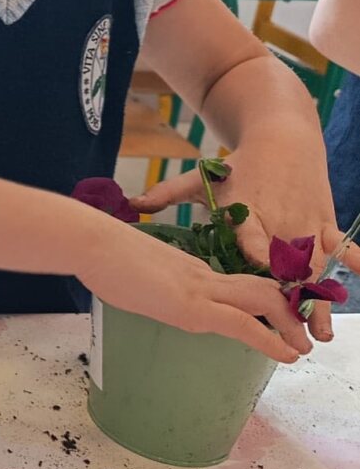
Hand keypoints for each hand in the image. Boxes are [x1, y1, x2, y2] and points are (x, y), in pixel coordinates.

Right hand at [77, 217, 311, 361]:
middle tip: (301, 336)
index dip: (264, 298)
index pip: (238, 283)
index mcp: (189, 270)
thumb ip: (151, 284)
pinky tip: (285, 355)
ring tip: (301, 348)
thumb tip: (146, 293)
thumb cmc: (99, 255)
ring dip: (289, 327)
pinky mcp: (190, 305)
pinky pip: (243, 322)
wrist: (90, 241)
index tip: (276, 317)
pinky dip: (271, 340)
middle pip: (262, 289)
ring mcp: (198, 290)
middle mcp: (202, 277)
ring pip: (263, 301)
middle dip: (288, 312)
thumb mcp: (134, 272)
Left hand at [132, 151, 356, 342]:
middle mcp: (278, 220)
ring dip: (320, 298)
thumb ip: (168, 194)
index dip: (254, 251)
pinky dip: (351, 262)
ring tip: (320, 331)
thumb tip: (132, 203)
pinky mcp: (324, 220)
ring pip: (315, 265)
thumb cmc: (238, 165)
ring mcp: (305, 222)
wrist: (282, 137)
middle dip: (290, 296)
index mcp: (245, 211)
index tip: (258, 268)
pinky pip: (341, 246)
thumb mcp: (202, 178)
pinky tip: (357, 281)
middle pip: (285, 262)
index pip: (249, 235)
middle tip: (292, 329)